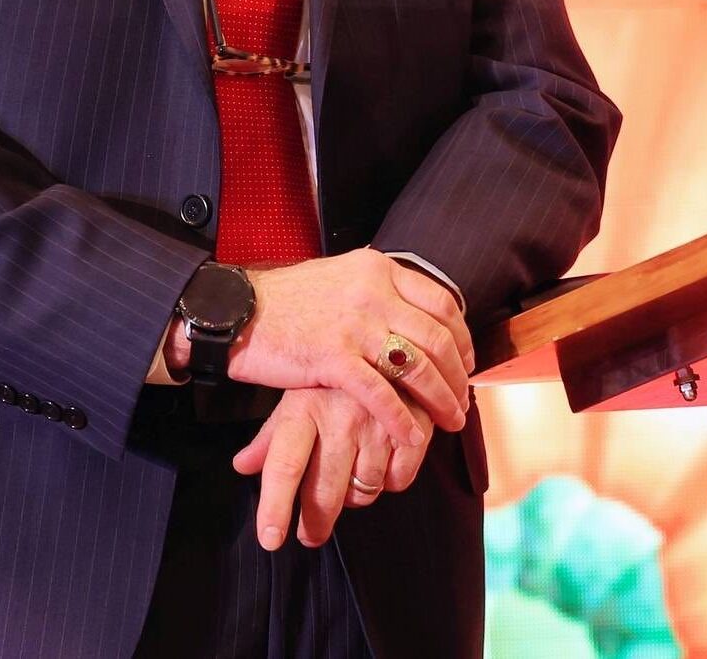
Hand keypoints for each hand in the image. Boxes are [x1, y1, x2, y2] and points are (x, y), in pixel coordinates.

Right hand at [224, 249, 474, 445]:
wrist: (239, 310)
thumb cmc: (288, 299)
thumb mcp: (341, 277)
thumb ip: (376, 290)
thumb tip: (411, 312)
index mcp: (378, 269)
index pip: (441, 300)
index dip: (461, 335)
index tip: (467, 360)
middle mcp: (373, 291)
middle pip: (437, 336)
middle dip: (458, 374)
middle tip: (463, 399)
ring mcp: (355, 324)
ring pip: (417, 365)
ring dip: (441, 398)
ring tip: (450, 421)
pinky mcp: (333, 356)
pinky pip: (380, 393)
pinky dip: (401, 418)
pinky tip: (411, 437)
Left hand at [232, 388, 432, 549]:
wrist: (388, 334)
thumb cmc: (332, 374)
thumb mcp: (297, 395)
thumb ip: (271, 435)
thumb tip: (241, 466)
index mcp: (304, 407)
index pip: (283, 465)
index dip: (275, 507)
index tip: (271, 540)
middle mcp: (339, 417)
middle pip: (324, 491)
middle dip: (315, 523)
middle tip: (310, 534)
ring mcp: (378, 422)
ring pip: (364, 490)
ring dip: (356, 496)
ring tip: (349, 481)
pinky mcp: (413, 424)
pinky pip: (399, 480)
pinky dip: (391, 481)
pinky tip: (383, 465)